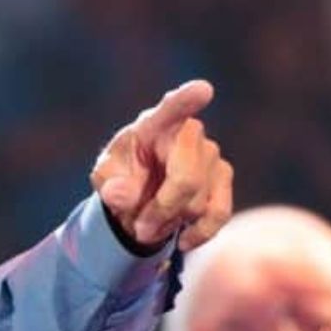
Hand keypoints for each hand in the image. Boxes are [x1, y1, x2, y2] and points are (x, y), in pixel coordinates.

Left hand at [91, 80, 233, 251]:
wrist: (140, 193)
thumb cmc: (122, 175)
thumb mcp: (106, 179)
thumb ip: (111, 185)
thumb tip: (121, 195)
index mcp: (154, 124)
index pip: (172, 108)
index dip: (187, 99)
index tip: (203, 90)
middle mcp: (189, 133)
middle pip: (186, 181)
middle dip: (161, 211)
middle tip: (139, 228)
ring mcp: (212, 154)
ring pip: (198, 203)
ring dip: (171, 224)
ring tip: (149, 226)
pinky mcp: (224, 177)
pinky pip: (219, 212)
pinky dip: (200, 233)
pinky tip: (183, 240)